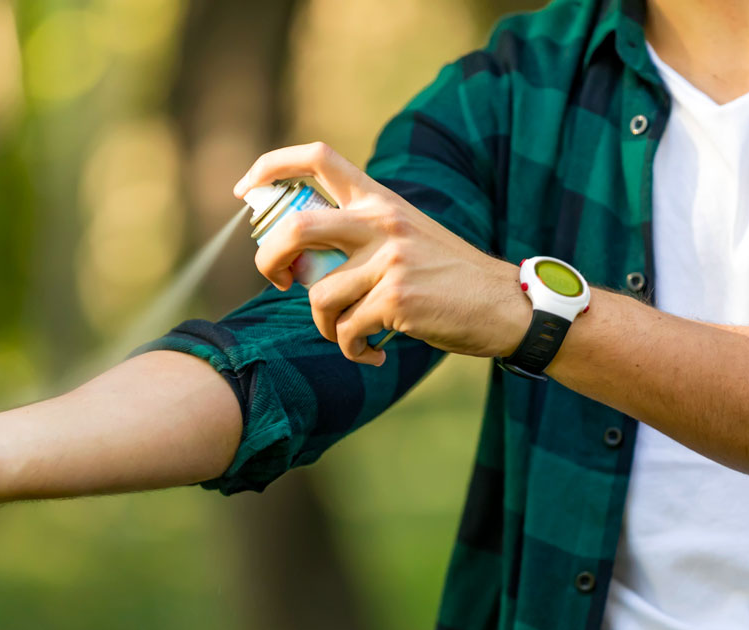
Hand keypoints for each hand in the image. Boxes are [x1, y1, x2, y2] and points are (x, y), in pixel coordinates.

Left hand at [234, 142, 529, 365]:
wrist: (505, 305)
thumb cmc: (449, 277)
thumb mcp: (407, 236)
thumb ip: (360, 234)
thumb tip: (300, 260)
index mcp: (380, 199)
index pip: (317, 157)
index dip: (270, 167)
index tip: (243, 190)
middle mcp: (381, 221)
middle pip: (297, 228)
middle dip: (270, 260)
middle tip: (280, 282)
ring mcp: (388, 260)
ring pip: (319, 297)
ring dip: (326, 326)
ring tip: (351, 336)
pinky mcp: (396, 299)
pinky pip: (345, 331)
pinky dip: (352, 350)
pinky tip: (372, 354)